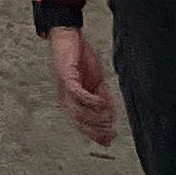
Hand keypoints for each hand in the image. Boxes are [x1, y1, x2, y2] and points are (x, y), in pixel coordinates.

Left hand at [48, 26, 115, 150]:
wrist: (68, 34)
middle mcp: (65, 98)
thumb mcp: (95, 81)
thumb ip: (102, 97)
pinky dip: (91, 101)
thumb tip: (111, 115)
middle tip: (111, 132)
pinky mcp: (66, 77)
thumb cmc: (80, 57)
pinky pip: (77, 94)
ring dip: (95, 119)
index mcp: (71, 101)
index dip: (96, 135)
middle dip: (96, 131)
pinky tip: (102, 103)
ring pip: (78, 112)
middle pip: (79, 123)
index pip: (82, 124)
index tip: (110, 140)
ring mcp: (64, 88)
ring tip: (109, 120)